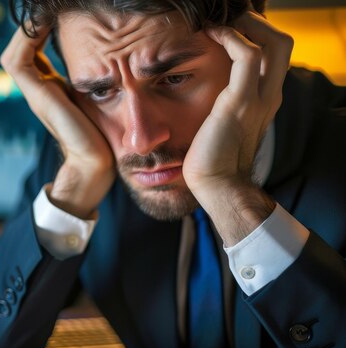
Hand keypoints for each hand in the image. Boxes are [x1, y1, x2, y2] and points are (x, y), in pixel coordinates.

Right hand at [0, 25, 114, 218]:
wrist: (95, 164)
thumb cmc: (103, 136)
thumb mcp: (97, 98)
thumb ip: (94, 80)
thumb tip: (114, 61)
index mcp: (50, 88)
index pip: (36, 50)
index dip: (41, 30)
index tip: (58, 15)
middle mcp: (38, 89)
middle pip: (21, 48)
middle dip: (32, 26)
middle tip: (48, 10)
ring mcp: (35, 92)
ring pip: (16, 50)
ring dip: (29, 28)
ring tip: (45, 12)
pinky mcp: (37, 95)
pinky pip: (20, 58)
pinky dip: (29, 38)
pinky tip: (46, 23)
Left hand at [182, 11, 293, 244]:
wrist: (217, 185)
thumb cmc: (213, 157)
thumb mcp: (224, 124)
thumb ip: (225, 105)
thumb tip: (208, 93)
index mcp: (265, 100)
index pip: (274, 55)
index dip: (257, 34)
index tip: (230, 25)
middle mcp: (269, 96)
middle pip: (282, 43)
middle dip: (258, 23)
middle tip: (230, 18)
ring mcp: (259, 99)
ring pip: (273, 43)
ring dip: (246, 24)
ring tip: (219, 21)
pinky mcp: (239, 102)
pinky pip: (247, 57)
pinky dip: (231, 38)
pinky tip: (211, 35)